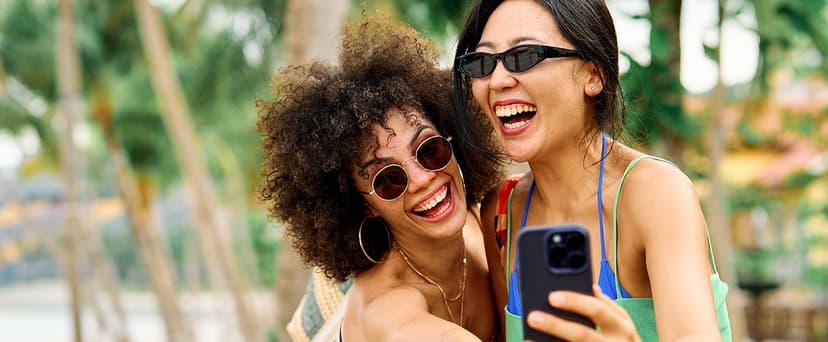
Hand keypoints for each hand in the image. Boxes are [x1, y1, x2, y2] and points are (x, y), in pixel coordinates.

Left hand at [525, 285, 640, 340]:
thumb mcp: (624, 325)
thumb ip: (608, 307)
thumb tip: (593, 287)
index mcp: (622, 327)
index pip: (597, 310)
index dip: (574, 301)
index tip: (551, 296)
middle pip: (583, 334)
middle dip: (556, 326)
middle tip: (533, 317)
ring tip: (528, 339)